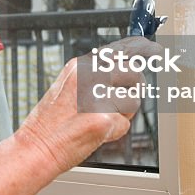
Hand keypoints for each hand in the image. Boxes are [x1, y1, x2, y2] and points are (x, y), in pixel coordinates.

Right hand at [15, 36, 157, 175]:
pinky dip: (115, 132)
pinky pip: (125, 124)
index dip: (143, 47)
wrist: (38, 147)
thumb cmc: (52, 122)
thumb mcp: (70, 86)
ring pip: (134, 100)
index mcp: (81, 65)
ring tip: (99, 119)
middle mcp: (89, 76)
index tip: (156, 49)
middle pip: (134, 73)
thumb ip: (96, 75)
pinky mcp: (104, 118)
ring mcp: (97, 96)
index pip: (120, 48)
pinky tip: (95, 132)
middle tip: (118, 103)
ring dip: (124, 113)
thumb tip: (127, 68)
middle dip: (134, 89)